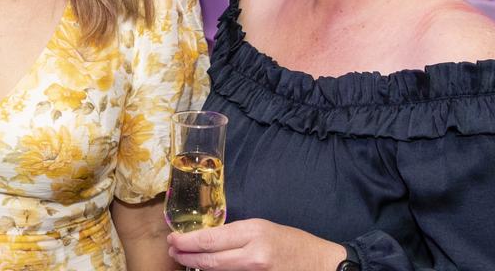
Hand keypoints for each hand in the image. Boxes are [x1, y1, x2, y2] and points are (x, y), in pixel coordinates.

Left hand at [168, 218, 345, 270]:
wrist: (322, 265)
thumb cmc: (293, 243)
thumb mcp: (263, 228)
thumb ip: (236, 234)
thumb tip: (208, 239)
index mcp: (253, 232)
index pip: (210, 239)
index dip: (187, 242)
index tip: (173, 239)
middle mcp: (253, 255)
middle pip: (209, 261)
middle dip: (186, 257)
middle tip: (173, 252)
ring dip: (198, 267)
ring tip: (185, 260)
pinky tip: (208, 270)